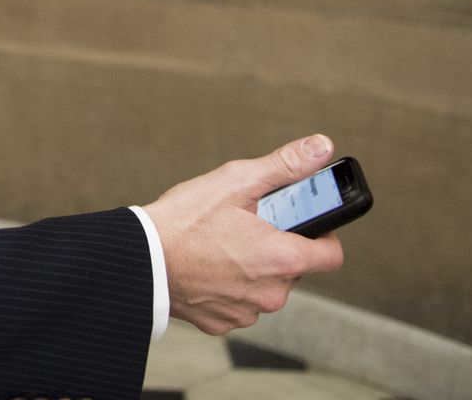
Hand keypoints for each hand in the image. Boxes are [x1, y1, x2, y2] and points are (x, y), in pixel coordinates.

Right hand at [143, 134, 346, 334]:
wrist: (139, 259)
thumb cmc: (184, 221)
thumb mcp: (236, 181)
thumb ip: (285, 165)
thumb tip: (321, 148)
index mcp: (282, 258)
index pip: (331, 255)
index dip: (320, 234)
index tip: (299, 222)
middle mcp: (271, 293)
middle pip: (295, 268)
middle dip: (278, 247)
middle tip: (247, 226)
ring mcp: (246, 311)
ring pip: (266, 286)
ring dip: (254, 268)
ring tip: (222, 245)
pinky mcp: (223, 322)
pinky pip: (239, 302)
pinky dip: (229, 287)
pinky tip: (207, 266)